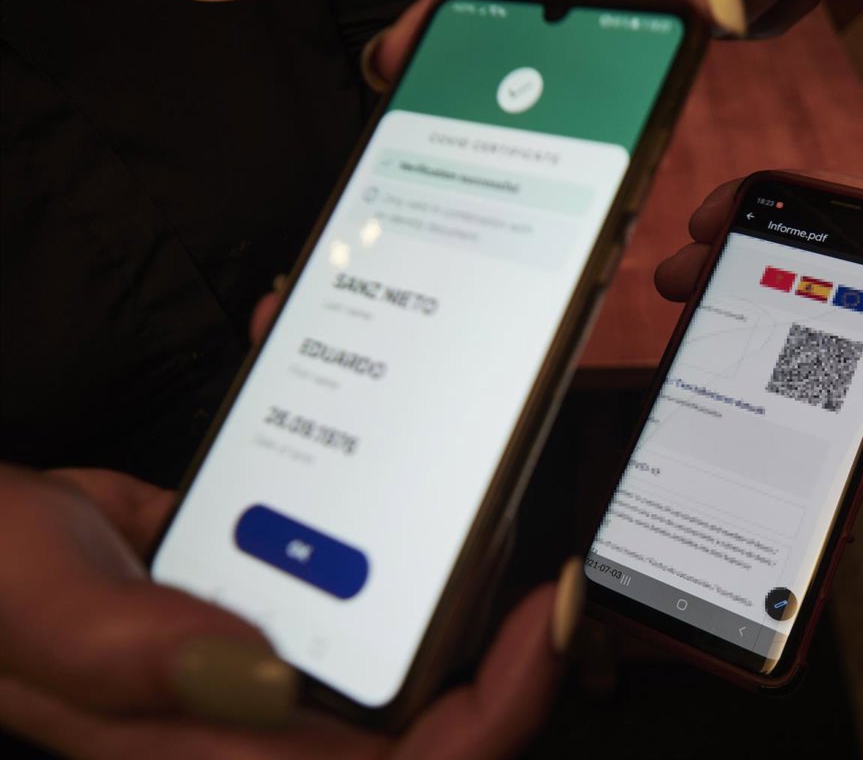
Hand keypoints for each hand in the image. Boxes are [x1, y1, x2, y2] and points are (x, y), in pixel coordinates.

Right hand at [0, 292, 579, 756]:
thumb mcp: (41, 609)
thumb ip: (135, 656)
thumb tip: (266, 687)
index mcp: (227, 751)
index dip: (504, 706)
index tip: (553, 604)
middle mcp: (270, 714)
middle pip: (439, 690)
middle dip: (506, 603)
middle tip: (528, 491)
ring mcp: (277, 651)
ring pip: (408, 611)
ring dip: (447, 524)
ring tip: (463, 428)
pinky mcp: (271, 591)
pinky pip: (356, 551)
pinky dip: (375, 479)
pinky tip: (362, 396)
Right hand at [655, 173, 862, 445]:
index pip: (819, 205)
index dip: (759, 205)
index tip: (714, 218)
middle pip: (788, 274)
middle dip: (726, 271)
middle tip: (682, 283)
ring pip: (800, 339)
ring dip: (748, 343)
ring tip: (698, 349)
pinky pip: (837, 405)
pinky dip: (798, 413)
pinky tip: (758, 415)